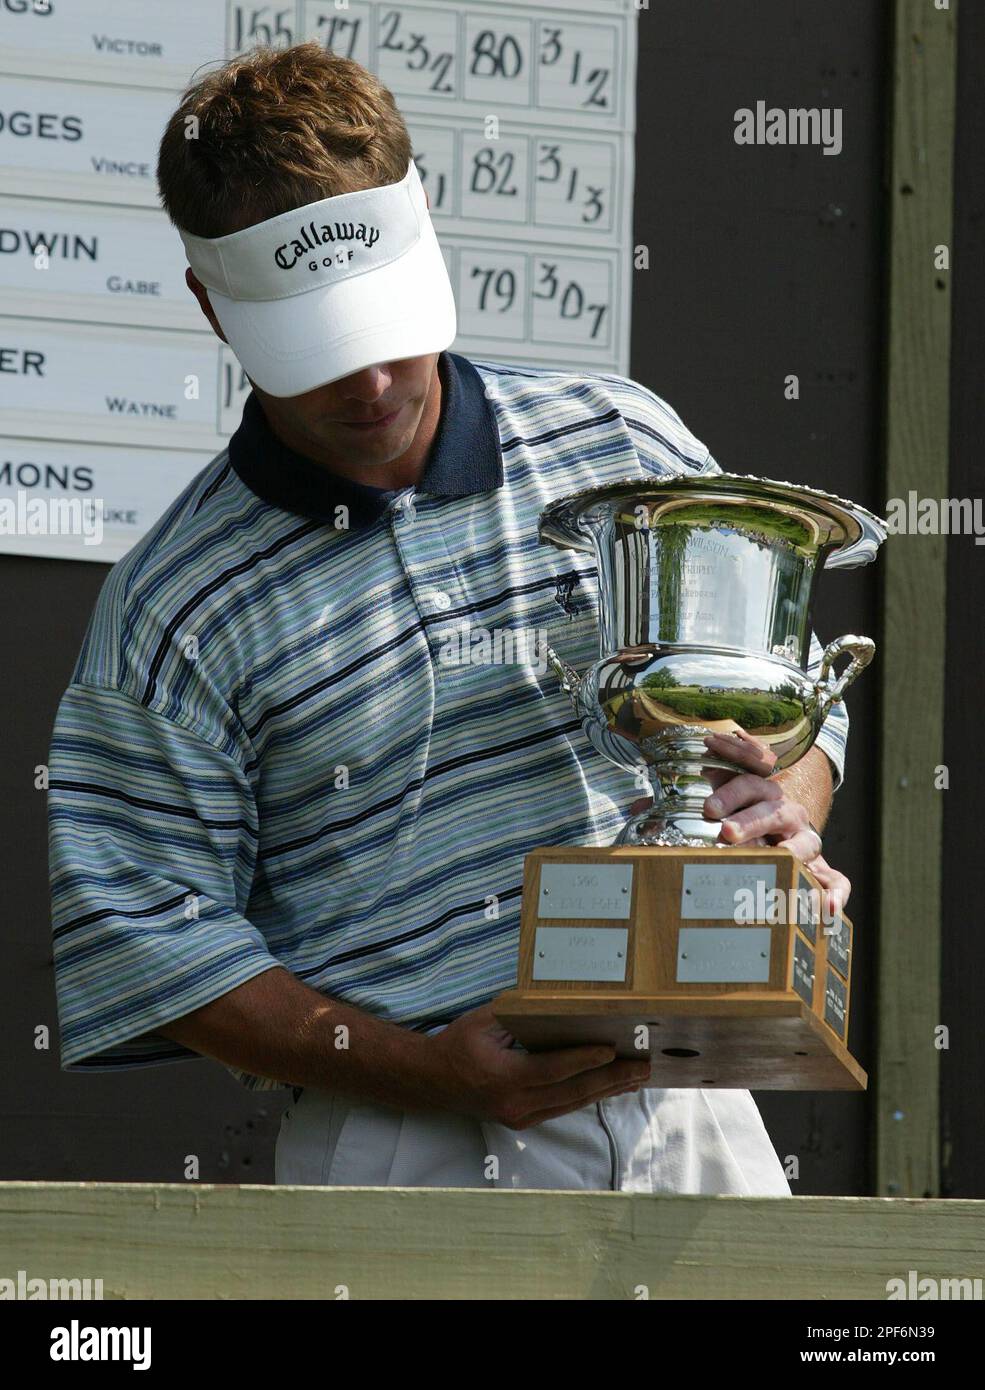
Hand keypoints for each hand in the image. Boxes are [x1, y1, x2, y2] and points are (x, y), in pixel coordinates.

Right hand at [426, 1002, 649, 1129]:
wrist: (433, 1082)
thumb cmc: (457, 1045)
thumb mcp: (483, 1021)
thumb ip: (517, 1013)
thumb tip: (555, 1000)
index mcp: (503, 1077)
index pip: (553, 1069)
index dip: (585, 1060)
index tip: (613, 1049)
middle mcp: (515, 1103)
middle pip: (572, 1092)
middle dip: (611, 1079)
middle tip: (642, 1066)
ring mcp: (520, 1116)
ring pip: (572, 1103)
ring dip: (607, 1090)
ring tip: (637, 1077)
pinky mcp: (524, 1121)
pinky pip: (563, 1107)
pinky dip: (589, 1096)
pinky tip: (611, 1088)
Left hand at [628, 727, 850, 914]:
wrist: (783, 828)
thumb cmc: (739, 818)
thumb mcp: (714, 805)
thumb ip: (677, 807)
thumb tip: (636, 809)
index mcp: (759, 792)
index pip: (748, 782)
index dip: (729, 792)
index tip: (708, 809)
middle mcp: (786, 813)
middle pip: (773, 809)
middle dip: (750, 819)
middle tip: (725, 833)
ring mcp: (806, 840)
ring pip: (805, 841)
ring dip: (789, 851)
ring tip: (774, 861)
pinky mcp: (821, 868)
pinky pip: (836, 880)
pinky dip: (835, 893)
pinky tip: (827, 911)